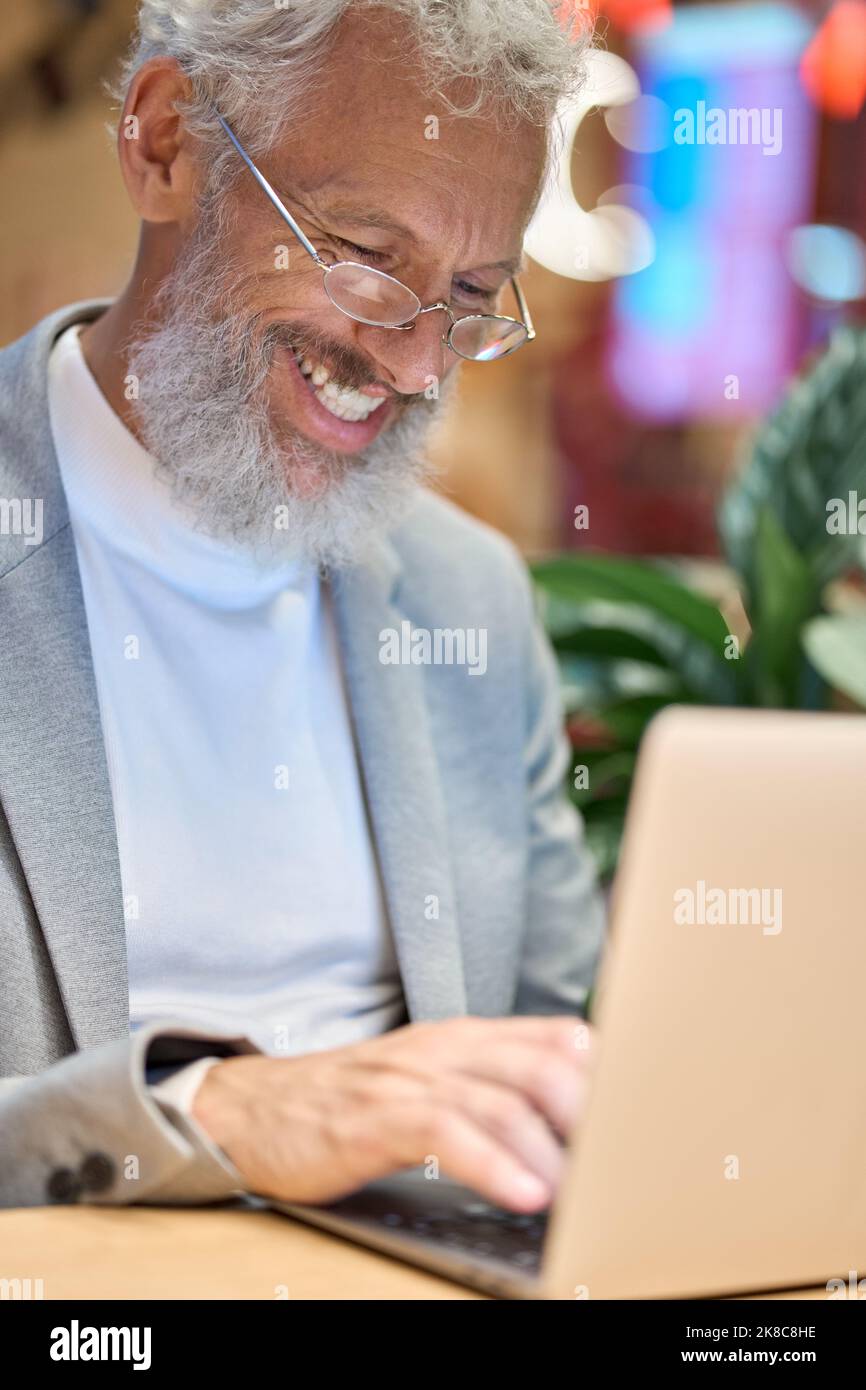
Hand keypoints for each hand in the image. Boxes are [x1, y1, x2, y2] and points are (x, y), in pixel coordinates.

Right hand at [192, 1015, 594, 1210]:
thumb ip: (492, 1087)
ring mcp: (408, 1077)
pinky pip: (448, 1132)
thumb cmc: (350, 1101)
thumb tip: (574, 1113)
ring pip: (502, 1099)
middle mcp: (443, 1047)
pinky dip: (494, 1163)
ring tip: (582, 1190)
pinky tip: (525, 1191)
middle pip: (541, 1065)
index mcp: (463, 1037)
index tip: (645, 1122)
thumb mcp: (428, 1080)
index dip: (609, 1080)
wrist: (254, 1109)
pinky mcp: (375, 1116)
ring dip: (551, 1147)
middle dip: (591, 1117)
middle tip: (621, 1162)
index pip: (557, 1038)